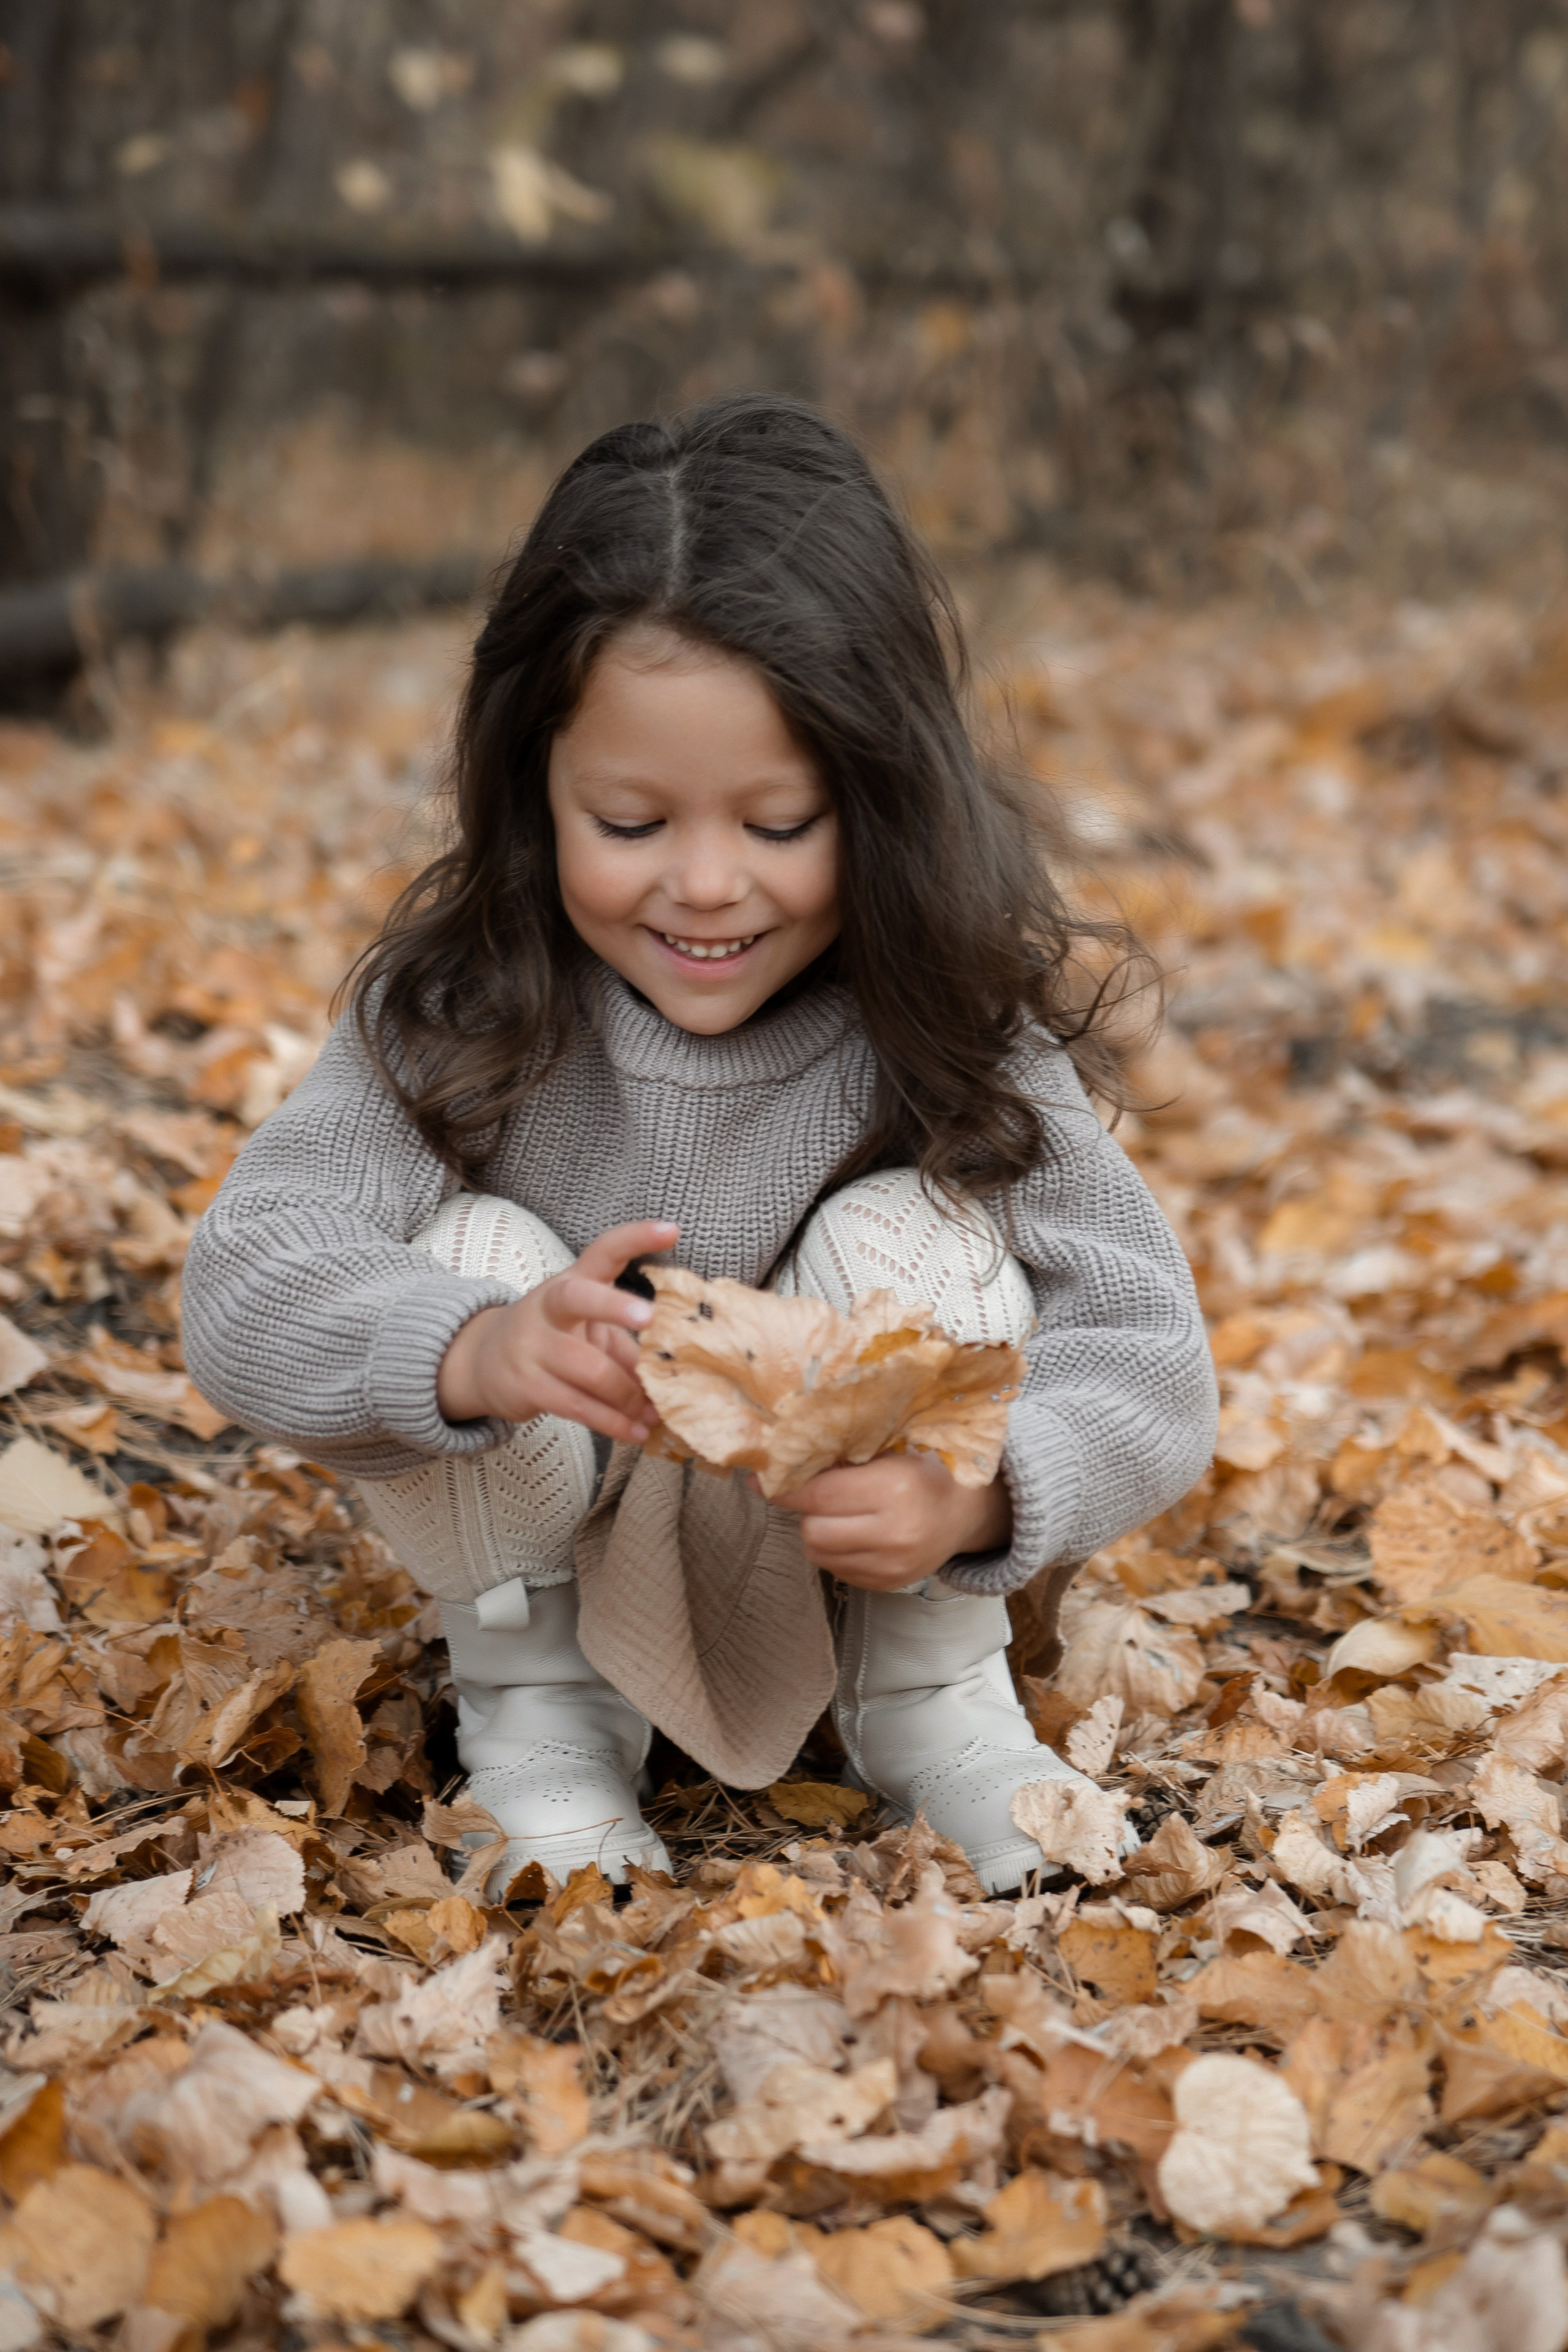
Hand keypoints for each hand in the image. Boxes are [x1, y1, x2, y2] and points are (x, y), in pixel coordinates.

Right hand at [436, 1218, 676, 1442]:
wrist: (482, 1362)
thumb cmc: (553, 1339)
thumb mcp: (588, 1330)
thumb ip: (627, 1347)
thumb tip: (674, 1376)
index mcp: (571, 1282)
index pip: (603, 1251)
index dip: (636, 1238)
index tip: (671, 1230)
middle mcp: (549, 1307)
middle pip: (579, 1298)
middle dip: (614, 1307)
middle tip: (649, 1318)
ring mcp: (533, 1346)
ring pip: (590, 1369)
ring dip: (629, 1395)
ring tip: (655, 1412)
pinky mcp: (527, 1385)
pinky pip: (577, 1406)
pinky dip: (612, 1422)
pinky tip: (635, 1431)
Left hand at [768, 1453, 1012, 1589]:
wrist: (966, 1512)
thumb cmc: (923, 1471)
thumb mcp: (890, 1451)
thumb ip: (842, 1458)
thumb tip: (782, 1459)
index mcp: (894, 1489)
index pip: (818, 1494)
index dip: (784, 1486)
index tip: (760, 1478)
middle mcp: (894, 1534)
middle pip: (812, 1529)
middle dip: (805, 1510)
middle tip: (814, 1492)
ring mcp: (892, 1566)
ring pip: (819, 1553)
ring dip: (816, 1530)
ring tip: (837, 1511)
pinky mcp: (888, 1585)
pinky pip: (836, 1570)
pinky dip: (834, 1550)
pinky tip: (853, 1531)